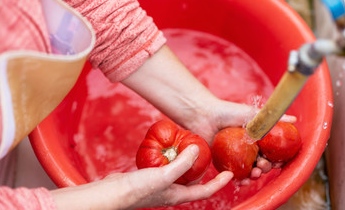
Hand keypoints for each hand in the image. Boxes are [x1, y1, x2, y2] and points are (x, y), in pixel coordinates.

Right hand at [51, 145, 232, 209]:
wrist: (115, 193)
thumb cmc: (139, 189)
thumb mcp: (164, 175)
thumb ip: (182, 163)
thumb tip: (198, 149)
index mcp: (179, 195)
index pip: (205, 191)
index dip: (219, 183)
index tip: (230, 173)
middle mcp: (172, 192)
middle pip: (194, 183)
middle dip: (204, 172)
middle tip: (211, 156)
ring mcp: (161, 185)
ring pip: (180, 174)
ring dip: (187, 164)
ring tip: (192, 150)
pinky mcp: (151, 178)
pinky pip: (167, 168)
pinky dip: (172, 160)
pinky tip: (169, 150)